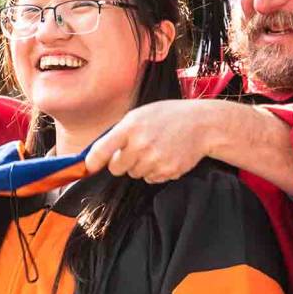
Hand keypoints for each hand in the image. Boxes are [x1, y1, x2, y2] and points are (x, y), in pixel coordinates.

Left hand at [86, 100, 221, 183]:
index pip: (101, 151)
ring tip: (156, 149)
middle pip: (116, 168)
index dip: (93, 162)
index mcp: (130, 127)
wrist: (202, 124)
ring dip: (141, 166)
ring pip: (134, 174)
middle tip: (136, 150)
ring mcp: (155, 160)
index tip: (90, 167)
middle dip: (122, 162)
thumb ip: (119, 132)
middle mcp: (141, 145)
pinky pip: (151, 179)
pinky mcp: (168, 171)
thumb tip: (97, 153)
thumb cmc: (168, 116)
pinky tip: (166, 156)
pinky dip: (155, 171)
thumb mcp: (140, 115)